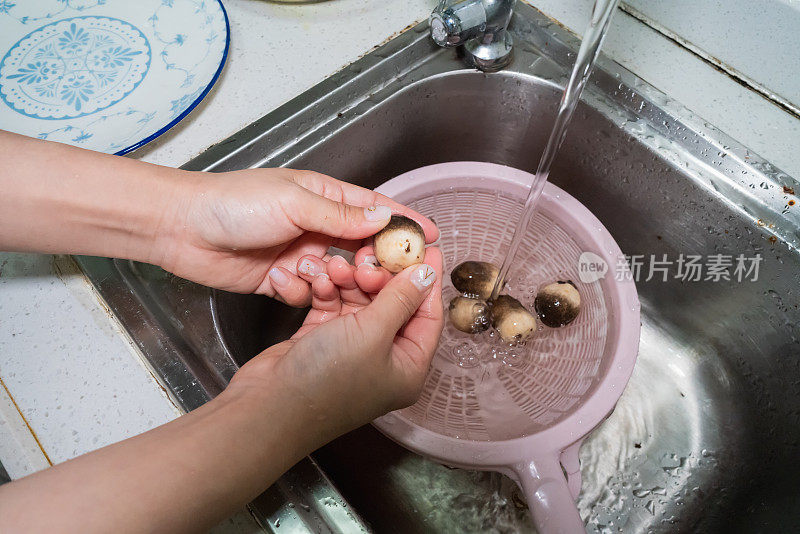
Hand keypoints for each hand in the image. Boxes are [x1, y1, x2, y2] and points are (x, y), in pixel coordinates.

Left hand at [158, 168, 437, 305]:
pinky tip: (279, 281)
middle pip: (361, 248)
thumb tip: (383, 215)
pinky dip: (299, 292)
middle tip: (373, 273)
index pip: (374, 209)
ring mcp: (300, 255)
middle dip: (369, 263)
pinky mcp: (281, 281)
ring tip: (311, 273)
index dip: (404, 223)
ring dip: (329, 280)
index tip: (432, 238)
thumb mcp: (294, 203)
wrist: (182, 229)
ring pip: (337, 276)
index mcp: (323, 198)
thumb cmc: (235, 204)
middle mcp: (316, 227)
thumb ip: (340, 216)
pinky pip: (307, 295)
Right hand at [228, 247, 443, 435]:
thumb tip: (427, 275)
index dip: (427, 280)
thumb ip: (400, 299)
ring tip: (338, 265)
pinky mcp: (324, 341)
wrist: (268, 404)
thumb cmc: (326, 379)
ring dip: (350, 281)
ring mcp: (353, 351)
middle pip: (394, 305)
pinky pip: (335, 307)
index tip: (427, 247)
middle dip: (380, 277)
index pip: (428, 316)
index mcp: (408, 368)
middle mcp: (384, 360)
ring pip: (361, 302)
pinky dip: (330, 292)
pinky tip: (322, 279)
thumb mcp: (373, 333)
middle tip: (369, 256)